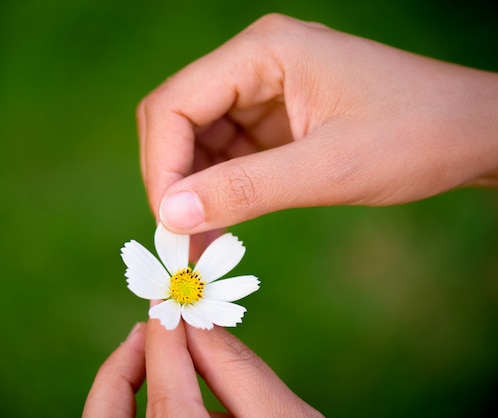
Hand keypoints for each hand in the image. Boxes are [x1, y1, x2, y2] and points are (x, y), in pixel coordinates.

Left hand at [82, 320, 322, 416]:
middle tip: (147, 330)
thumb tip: (200, 325)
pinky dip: (149, 415)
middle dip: (122, 368)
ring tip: (166, 360)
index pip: (166, 397)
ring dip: (133, 391)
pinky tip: (185, 405)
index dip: (164, 342)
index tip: (167, 306)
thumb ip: (240, 371)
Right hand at [137, 14, 497, 241]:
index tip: (169, 224)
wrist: (473, 132)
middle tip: (178, 239)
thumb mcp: (329, 168)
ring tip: (197, 244)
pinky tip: (219, 225)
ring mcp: (263, 89)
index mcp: (263, 51)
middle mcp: (254, 62)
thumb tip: (170, 215)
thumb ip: (245, 190)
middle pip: (177, 118)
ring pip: (196, 139)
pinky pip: (226, 152)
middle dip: (171, 179)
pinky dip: (217, 189)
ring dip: (191, 190)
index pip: (175, 103)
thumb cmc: (416, 136)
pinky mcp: (273, 117)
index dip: (160, 165)